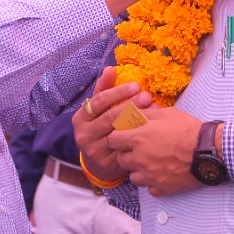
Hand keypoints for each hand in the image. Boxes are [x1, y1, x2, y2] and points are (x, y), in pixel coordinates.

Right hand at [73, 66, 150, 182]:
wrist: (96, 162)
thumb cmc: (99, 128)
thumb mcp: (98, 110)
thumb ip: (103, 89)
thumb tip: (110, 68)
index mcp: (80, 118)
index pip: (99, 101)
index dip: (118, 92)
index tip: (136, 85)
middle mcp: (84, 134)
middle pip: (110, 117)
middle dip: (131, 105)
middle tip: (148, 96)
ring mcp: (94, 150)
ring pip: (119, 133)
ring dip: (137, 120)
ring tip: (153, 109)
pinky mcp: (106, 164)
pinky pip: (125, 148)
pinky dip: (138, 137)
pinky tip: (150, 128)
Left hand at [108, 107, 202, 196]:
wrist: (208, 150)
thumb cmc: (188, 129)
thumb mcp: (166, 114)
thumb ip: (145, 114)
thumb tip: (132, 113)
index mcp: (139, 138)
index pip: (112, 140)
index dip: (118, 137)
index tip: (125, 136)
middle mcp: (140, 159)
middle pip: (121, 159)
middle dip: (127, 153)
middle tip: (141, 148)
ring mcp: (150, 176)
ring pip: (132, 176)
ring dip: (138, 170)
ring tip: (151, 162)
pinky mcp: (161, 188)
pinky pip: (149, 188)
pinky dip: (153, 182)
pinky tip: (162, 173)